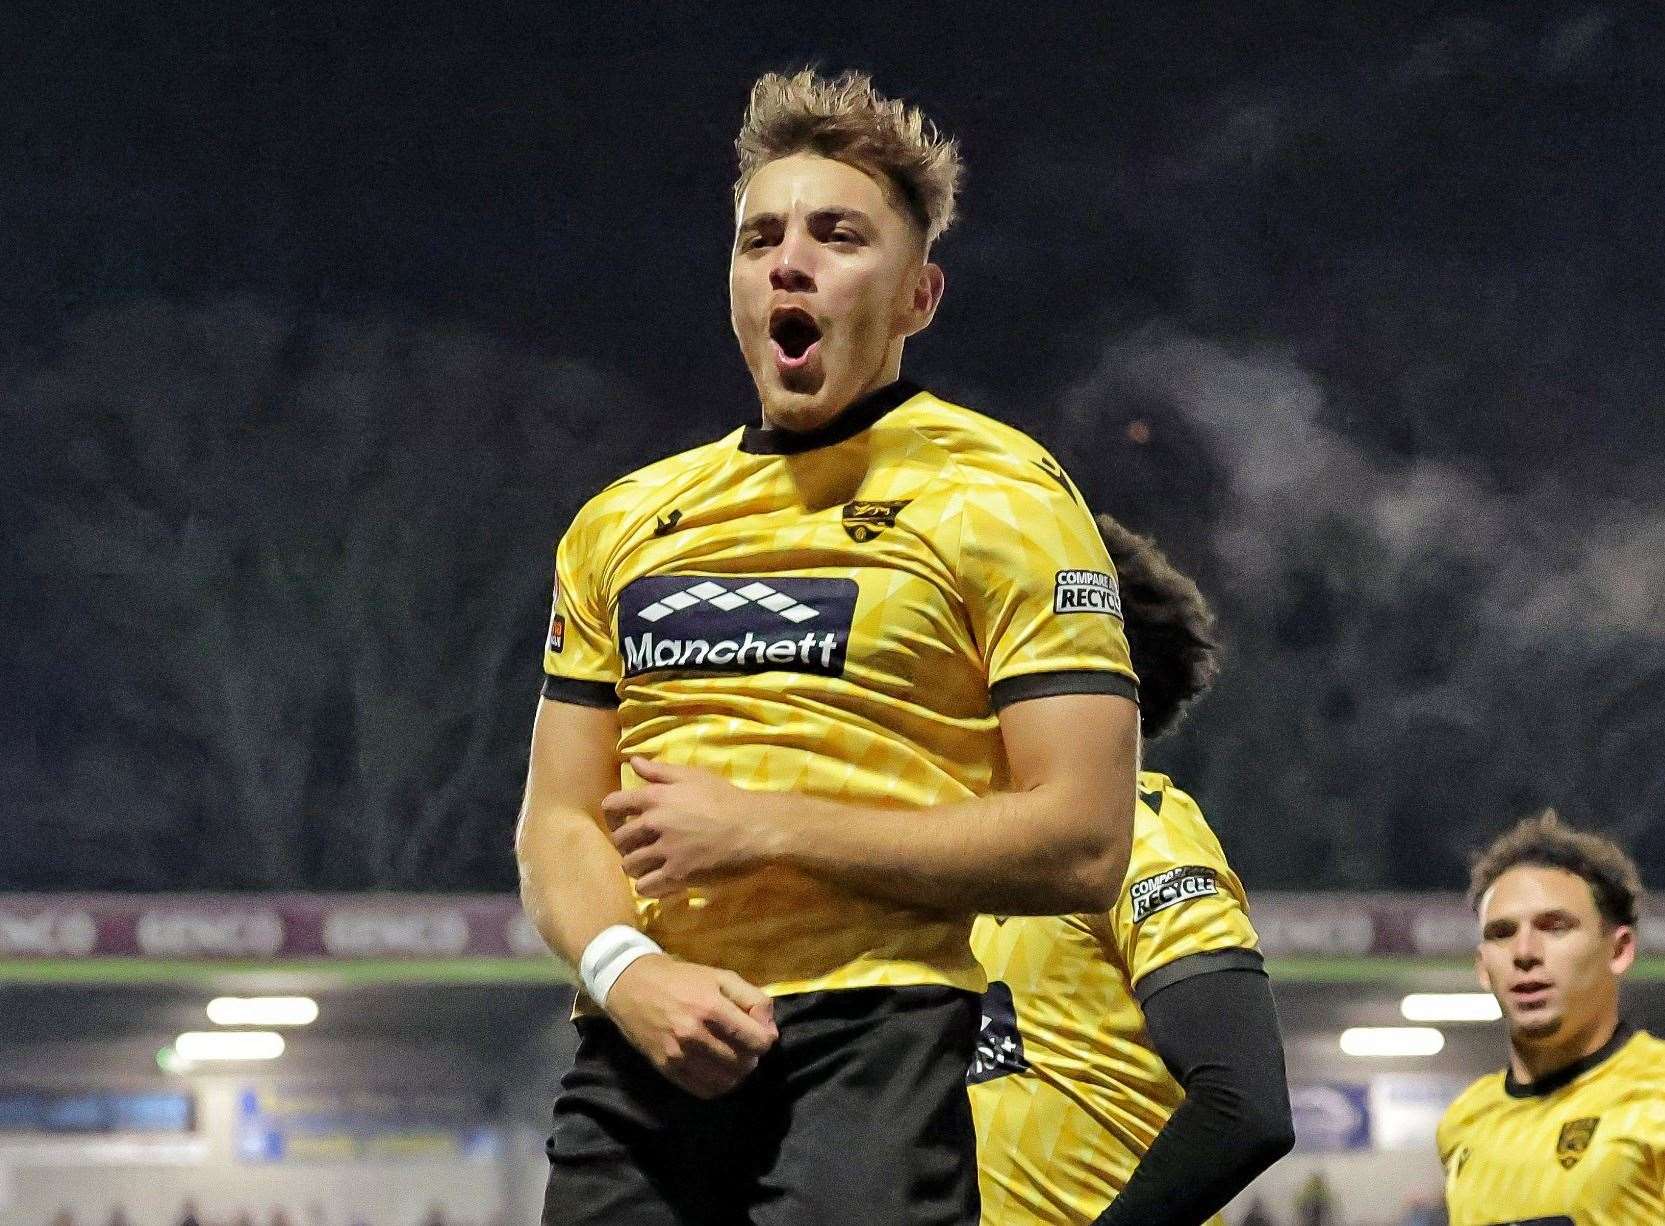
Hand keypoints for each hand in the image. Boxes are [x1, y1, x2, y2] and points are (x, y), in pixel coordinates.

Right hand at [604, 953, 777, 1097]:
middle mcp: (694, 1034)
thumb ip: (753, 999)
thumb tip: (770, 1031)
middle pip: (744, 1063)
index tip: (760, 1034)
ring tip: (732, 1058)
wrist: (630, 985)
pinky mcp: (665, 1068)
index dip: (766, 1039)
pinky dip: (717, 1085)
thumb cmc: (680, 978)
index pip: (757, 1041)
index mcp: (711, 1007)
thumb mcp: (720, 976)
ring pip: (725, 1081)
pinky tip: (717, 1070)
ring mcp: (678, 1055)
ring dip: (736, 1073)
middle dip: (752, 1056)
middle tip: (745, 1046)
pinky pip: (703, 1090)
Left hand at [605, 757, 783, 896]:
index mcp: (655, 797)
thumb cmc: (725, 798)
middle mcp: (654, 824)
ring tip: (649, 866)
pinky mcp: (677, 875)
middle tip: (640, 847)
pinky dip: (648, 886)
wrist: (753, 827)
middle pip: (620, 840)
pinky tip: (659, 882)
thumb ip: (658, 770)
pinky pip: (646, 887)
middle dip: (626, 845)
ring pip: (629, 865)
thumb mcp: (692, 776)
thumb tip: (631, 762)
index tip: (619, 822)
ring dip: (636, 867)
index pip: (612, 805)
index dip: (611, 816)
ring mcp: (665, 851)